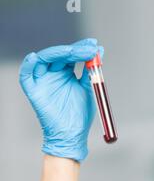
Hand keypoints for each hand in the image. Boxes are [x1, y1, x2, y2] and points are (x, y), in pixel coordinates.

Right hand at [19, 38, 103, 162]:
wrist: (72, 135)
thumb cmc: (80, 115)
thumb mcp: (89, 89)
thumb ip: (92, 71)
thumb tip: (99, 51)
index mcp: (67, 74)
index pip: (72, 55)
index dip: (82, 48)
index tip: (94, 44)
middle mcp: (54, 74)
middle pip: (60, 55)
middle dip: (75, 49)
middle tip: (89, 48)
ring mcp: (43, 81)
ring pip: (45, 59)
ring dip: (58, 53)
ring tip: (73, 52)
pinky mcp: (33, 90)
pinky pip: (26, 74)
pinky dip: (28, 64)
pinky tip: (35, 57)